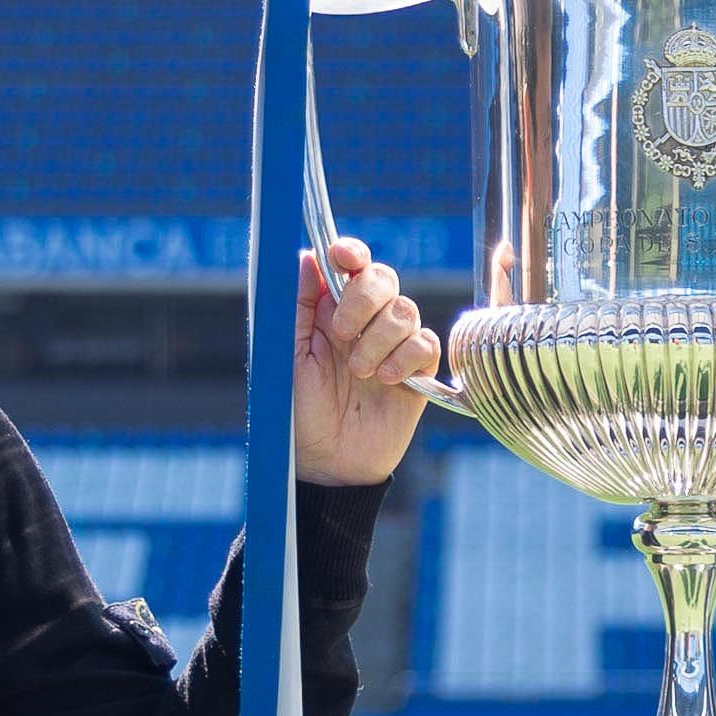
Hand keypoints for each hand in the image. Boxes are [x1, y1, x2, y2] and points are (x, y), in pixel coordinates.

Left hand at [294, 235, 439, 486]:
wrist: (328, 463)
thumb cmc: (301, 412)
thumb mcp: (289, 356)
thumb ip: (299, 306)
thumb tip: (307, 257)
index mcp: (332, 311)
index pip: (350, 265)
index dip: (351, 253)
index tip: (341, 256)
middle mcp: (366, 322)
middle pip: (383, 278)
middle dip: (363, 299)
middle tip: (341, 334)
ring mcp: (394, 345)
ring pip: (405, 310)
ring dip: (378, 339)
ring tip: (358, 373)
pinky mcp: (418, 371)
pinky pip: (425, 344)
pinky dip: (405, 358)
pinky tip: (386, 380)